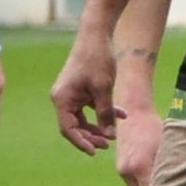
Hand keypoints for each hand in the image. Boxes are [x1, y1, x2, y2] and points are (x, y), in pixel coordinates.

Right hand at [52, 29, 120, 153]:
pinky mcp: (81, 88)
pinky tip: (123, 115)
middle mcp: (63, 98)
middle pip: (75, 125)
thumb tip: (110, 136)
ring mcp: (72, 93)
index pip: (68, 129)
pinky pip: (90, 105)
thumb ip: (105, 113)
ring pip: (84, 117)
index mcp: (62, 99)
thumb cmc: (97, 59)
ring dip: (98, 126)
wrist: (97, 34)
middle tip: (107, 145)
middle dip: (91, 136)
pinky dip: (104, 110)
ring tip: (113, 136)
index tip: (95, 152)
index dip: (81, 142)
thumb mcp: (104, 89)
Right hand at [113, 103, 162, 185]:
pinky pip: (133, 185)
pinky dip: (143, 185)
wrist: (133, 113)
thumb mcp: (167, 146)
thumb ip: (171, 167)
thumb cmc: (156, 127)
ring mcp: (122, 170)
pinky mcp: (120, 168)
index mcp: (140, 165)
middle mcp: (127, 170)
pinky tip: (156, 179)